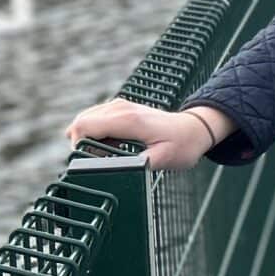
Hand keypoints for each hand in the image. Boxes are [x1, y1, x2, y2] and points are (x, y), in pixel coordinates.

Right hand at [64, 98, 224, 171]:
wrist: (195, 128)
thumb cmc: (182, 145)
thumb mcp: (162, 160)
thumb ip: (135, 166)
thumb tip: (112, 170)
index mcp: (128, 120)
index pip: (84, 126)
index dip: (79, 147)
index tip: (91, 162)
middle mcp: (121, 108)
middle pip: (80, 122)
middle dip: (81, 143)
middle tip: (98, 161)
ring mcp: (120, 105)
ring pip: (86, 119)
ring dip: (88, 138)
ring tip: (107, 154)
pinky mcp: (121, 107)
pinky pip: (96, 117)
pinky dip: (95, 132)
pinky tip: (110, 145)